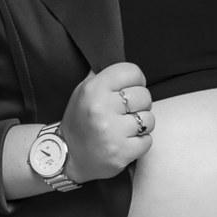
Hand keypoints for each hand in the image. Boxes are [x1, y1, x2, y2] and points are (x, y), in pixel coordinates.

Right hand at [60, 62, 154, 181]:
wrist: (68, 157)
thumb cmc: (79, 122)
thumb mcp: (82, 92)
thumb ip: (102, 75)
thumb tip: (116, 58)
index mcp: (93, 90)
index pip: (132, 71)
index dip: (135, 80)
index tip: (128, 89)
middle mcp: (102, 110)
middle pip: (144, 95)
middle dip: (139, 104)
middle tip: (125, 112)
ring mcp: (113, 133)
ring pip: (149, 119)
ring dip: (141, 124)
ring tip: (125, 128)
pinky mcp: (122, 153)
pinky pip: (148, 140)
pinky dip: (140, 142)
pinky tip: (125, 141)